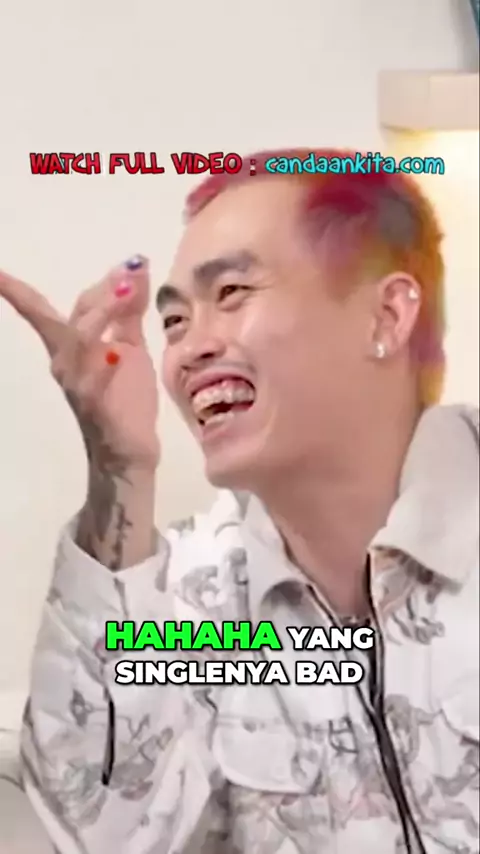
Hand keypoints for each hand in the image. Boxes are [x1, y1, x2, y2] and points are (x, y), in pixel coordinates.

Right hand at [0, 257, 159, 470]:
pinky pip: (93, 383)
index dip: (17, 291)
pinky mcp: (95, 406)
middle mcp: (64, 364)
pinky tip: (114, 351)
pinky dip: (103, 365)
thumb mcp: (129, 346)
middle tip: (131, 270)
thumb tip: (135, 267)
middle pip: (67, 320)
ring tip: (129, 293)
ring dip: (102, 314)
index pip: (43, 311)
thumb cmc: (124, 397)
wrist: (129, 451)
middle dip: (98, 293)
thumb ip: (129, 310)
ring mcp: (77, 385)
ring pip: (77, 342)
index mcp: (69, 347)